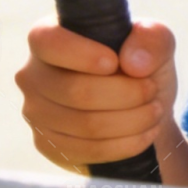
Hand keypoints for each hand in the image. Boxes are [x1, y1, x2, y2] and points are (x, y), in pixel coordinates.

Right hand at [15, 19, 177, 172]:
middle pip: (76, 91)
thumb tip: (132, 62)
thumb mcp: (155, 42)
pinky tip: (145, 132)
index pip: (48, 42)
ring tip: (155, 110)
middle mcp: (32, 74)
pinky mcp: (48, 145)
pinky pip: (89, 150)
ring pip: (86, 124)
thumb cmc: (141, 64)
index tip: (115, 63)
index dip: (83, 55)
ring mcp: (35, 112)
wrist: (141, 106)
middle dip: (127, 93)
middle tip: (152, 90)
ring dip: (132, 120)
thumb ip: (151, 38)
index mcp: (48, 36)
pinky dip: (126, 143)